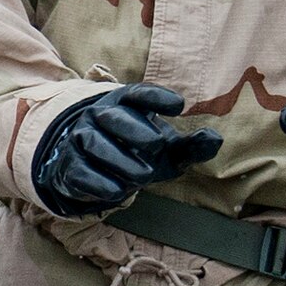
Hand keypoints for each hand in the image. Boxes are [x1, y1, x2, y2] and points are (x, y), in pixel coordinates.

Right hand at [32, 83, 221, 216]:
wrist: (93, 173)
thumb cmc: (137, 153)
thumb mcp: (168, 151)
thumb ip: (192, 146)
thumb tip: (215, 139)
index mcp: (125, 104)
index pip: (138, 93)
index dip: (157, 97)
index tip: (179, 106)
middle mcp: (100, 116)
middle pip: (113, 116)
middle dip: (135, 129)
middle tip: (158, 145)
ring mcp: (81, 140)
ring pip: (95, 143)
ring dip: (120, 159)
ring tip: (143, 177)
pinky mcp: (70, 167)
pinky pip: (80, 171)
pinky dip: (99, 182)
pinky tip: (118, 192)